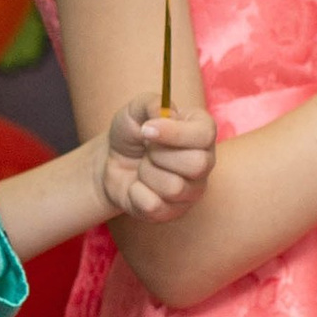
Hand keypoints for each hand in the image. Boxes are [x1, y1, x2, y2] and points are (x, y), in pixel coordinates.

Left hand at [100, 94, 216, 221]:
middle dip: (159, 155)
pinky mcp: (172, 212)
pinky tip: (138, 186)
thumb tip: (164, 115)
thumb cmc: (131, 133)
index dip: (174, 133)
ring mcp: (191, 191)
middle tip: (147, 150)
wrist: (110, 162)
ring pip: (174, 187)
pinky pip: (154, 206)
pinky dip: (136, 192)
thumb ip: (152, 104)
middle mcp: (205, 162)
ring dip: (146, 174)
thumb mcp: (136, 109)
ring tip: (143, 167)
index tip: (146, 129)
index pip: (205, 135)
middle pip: (196, 165)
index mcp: (202, 132)